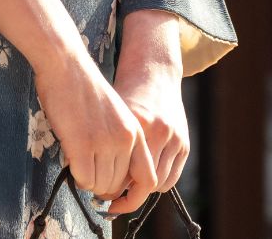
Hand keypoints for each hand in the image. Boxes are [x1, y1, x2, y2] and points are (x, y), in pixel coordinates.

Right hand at [33, 52, 157, 201]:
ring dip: (88, 181)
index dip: (133, 197)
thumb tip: (114, 177)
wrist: (67, 65)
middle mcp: (126, 140)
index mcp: (137, 132)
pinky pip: (84, 179)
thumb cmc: (84, 90)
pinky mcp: (83, 145)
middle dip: (103, 187)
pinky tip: (71, 160)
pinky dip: (77, 177)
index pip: (147, 179)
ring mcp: (105, 143)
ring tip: (79, 162)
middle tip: (88, 175)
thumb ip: (120, 141)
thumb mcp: (115, 115)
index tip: (117, 202)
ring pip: (101, 186)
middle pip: (119, 186)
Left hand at [104, 9, 187, 215]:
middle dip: (125, 193)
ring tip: (125, 187)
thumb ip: (101, 142)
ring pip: (157, 184)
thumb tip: (87, 177)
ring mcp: (174, 138)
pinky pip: (170, 178)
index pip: (124, 174)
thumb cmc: (125, 93)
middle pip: (142, 183)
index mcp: (136, 124)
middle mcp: (158, 131)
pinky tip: (141, 178)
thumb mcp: (109, 115)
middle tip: (110, 196)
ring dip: (141, 189)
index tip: (100, 197)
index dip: (111, 191)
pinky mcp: (184, 143)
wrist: (154, 73)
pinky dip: (156, 182)